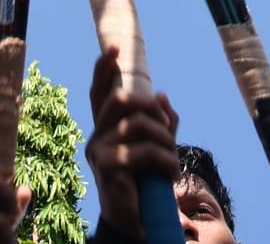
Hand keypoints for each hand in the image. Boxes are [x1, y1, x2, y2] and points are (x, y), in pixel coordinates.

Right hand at [84, 46, 178, 236]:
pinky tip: (170, 173)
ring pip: (139, 123)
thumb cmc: (146, 183)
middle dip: (152, 109)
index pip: (99, 92)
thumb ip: (161, 122)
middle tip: (168, 130)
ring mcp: (99, 150)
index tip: (114, 48)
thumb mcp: (158, 147)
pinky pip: (144, 149)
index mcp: (107, 129)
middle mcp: (97, 135)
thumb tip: (161, 94)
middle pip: (122, 99)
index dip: (104, 69)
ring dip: (165, 140)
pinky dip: (165, 159)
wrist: (137, 220)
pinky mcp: (107, 166)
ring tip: (173, 159)